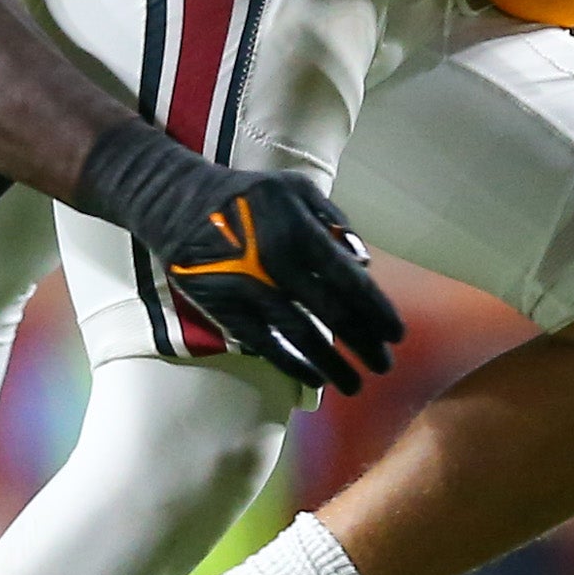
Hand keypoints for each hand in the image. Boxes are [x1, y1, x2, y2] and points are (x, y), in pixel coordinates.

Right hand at [78, 121, 405, 392]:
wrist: (177, 203)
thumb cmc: (247, 196)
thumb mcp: (295, 189)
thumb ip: (334, 221)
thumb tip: (365, 261)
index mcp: (300, 231)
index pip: (350, 281)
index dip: (377, 311)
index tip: (397, 335)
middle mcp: (277, 263)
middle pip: (332, 313)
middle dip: (364, 343)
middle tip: (385, 366)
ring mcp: (249, 289)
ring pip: (300, 335)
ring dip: (332, 364)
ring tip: (355, 385)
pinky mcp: (224, 308)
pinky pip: (265, 344)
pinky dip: (292, 363)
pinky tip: (314, 378)